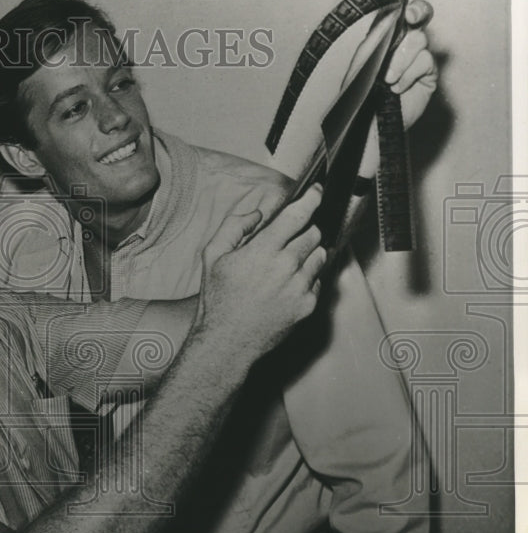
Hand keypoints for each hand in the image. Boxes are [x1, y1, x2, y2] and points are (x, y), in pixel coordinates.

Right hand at [197, 185, 325, 359]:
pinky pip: (317, 280)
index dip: (311, 199)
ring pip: (320, 255)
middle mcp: (287, 267)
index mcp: (264, 251)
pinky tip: (286, 285)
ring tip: (286, 263)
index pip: (298, 215)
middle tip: (288, 239)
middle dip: (304, 230)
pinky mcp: (308, 305)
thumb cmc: (218, 299)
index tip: (317, 192)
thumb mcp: (212, 256)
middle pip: (313, 234)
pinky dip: (307, 277)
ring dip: (308, 252)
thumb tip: (257, 214)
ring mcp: (300, 287)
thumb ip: (234, 227)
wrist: (227, 340)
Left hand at [358, 0, 437, 177]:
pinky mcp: (427, 75)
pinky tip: (395, 88)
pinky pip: (425, 62)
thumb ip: (369, 37)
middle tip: (408, 18)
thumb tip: (371, 9)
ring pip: (420, 39)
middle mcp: (401, 41)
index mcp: (382, 33)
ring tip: (386, 78)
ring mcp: (416, 58)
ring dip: (403, 57)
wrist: (362, 128)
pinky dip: (408, 73)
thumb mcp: (356, 61)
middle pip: (420, 13)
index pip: (395, 5)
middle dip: (417, 11)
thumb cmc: (353, 95)